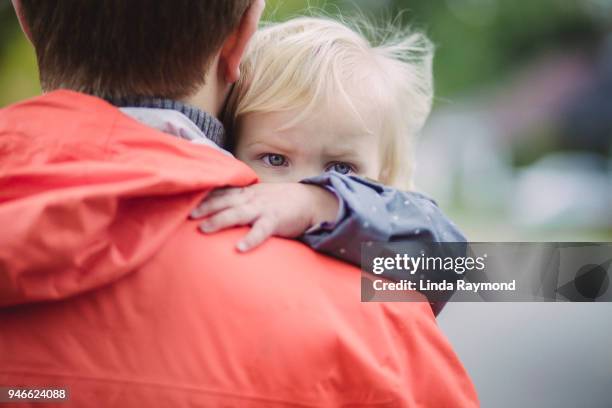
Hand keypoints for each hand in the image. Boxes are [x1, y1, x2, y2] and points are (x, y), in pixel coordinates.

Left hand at [190, 183, 338, 251]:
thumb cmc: (280, 201)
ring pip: (237, 214)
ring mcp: (262, 209)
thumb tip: (217, 207)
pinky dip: (250, 239)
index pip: (221, 192)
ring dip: (220, 220)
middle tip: (188, 215)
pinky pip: (261, 231)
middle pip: (224, 201)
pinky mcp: (275, 221)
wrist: (309, 201)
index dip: (204, 197)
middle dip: (205, 207)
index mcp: (246, 192)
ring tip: (204, 229)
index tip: (184, 200)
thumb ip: (239, 199)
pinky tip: (239, 248)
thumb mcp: (258, 195)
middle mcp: (251, 199)